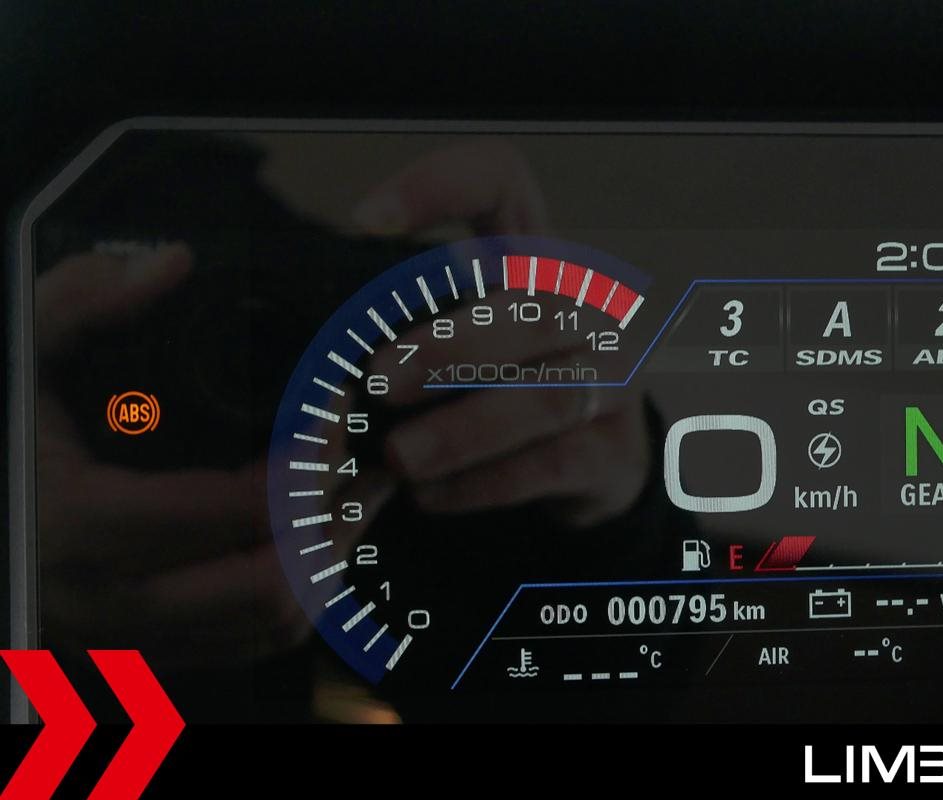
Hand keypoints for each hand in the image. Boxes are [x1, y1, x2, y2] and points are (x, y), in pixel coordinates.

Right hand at [35, 244, 390, 666]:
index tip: (331, 409)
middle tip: (354, 452)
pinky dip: (302, 588)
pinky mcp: (145, 651)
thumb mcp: (18, 348)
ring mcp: (127, 639)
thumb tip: (172, 264)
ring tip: (360, 487)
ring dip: (330, 555)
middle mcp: (105, 602)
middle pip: (271, 584)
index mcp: (79, 525)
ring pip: (272, 622)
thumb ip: (84, 299)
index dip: (307, 463)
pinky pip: (249, 641)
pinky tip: (321, 531)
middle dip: (330, 514)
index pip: (237, 513)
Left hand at [353, 142, 652, 526]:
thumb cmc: (502, 381)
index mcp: (532, 252)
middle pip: (534, 302)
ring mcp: (611, 376)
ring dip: (466, 427)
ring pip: (548, 393)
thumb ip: (403, 322)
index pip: (502, 181)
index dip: (441, 186)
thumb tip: (309, 352)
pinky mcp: (614, 449)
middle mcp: (582, 304)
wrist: (592, 459)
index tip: (365, 221)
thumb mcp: (462, 332)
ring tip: (401, 456)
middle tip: (378, 382)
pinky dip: (486, 482)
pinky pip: (554, 463)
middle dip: (450, 345)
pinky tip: (430, 496)